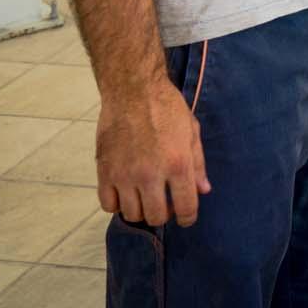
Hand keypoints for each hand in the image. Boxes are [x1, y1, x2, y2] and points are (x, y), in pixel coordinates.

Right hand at [96, 76, 209, 227]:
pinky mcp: (104, 171)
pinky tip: (125, 191)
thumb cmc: (167, 108)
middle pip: (156, 217)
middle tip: (165, 203)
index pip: (186, 207)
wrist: (133, 90)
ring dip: (141, 209)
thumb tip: (203, 190)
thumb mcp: (191, 132)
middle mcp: (151, 174)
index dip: (188, 218)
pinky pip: (108, 204)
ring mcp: (125, 175)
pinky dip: (117, 203)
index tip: (186, 217)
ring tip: (145, 196)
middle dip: (164, 214)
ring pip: (132, 214)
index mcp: (178, 164)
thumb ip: (197, 164)